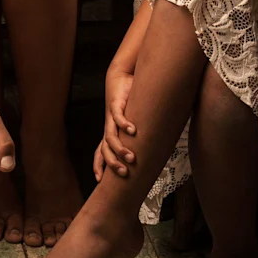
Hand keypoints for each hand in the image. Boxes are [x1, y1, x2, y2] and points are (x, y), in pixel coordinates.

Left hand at [94, 62, 136, 179]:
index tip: (99, 180)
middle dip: (112, 162)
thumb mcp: (134, 122)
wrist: (120, 77)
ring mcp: (111, 116)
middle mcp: (109, 126)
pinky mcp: (115, 103)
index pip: (101, 152)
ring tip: (131, 158)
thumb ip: (142, 137)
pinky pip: (117, 116)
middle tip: (124, 172)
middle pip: (105, 149)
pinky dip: (124, 124)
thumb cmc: (129, 102)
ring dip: (120, 148)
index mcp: (111, 132)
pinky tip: (132, 130)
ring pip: (110, 136)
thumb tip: (158, 151)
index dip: (99, 165)